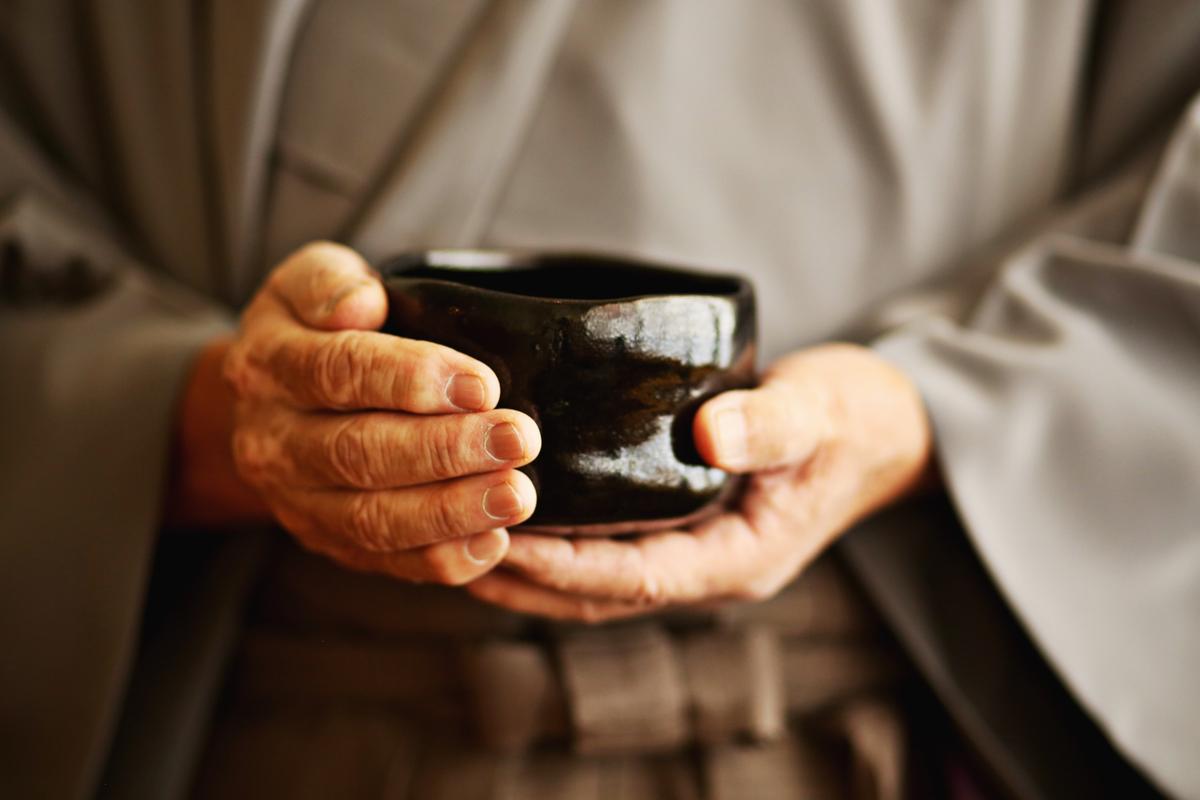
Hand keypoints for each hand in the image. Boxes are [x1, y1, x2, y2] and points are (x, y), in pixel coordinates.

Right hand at [211, 242, 539, 583]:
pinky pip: (387, 561)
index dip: (411, 378)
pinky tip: (494, 541)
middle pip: (359, 453)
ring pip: (373, 519)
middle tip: (518, 440)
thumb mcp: (310, 280)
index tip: (482, 384)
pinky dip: (442, 559)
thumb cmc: (316, 328)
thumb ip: (330, 282)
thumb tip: (360, 303)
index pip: (339, 373)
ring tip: (517, 496)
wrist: (275, 401)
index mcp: (269, 367)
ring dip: (451, 512)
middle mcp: (274, 442)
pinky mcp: (332, 542)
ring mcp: (299, 503)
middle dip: (445, 450)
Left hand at [466, 344, 930, 620]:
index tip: (496, 541)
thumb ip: (771, 424)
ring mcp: (694, 552)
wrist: (881, 428)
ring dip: (527, 568)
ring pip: (595, 578)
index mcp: (741, 558)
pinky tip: (510, 517)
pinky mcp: (681, 527)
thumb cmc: (854, 418)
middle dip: (524, 577)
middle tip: (447, 546)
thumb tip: (711, 434)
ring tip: (455, 540)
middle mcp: (709, 568)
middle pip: (599, 591)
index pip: (634, 576)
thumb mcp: (821, 412)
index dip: (561, 566)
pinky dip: (555, 542)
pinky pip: (606, 548)